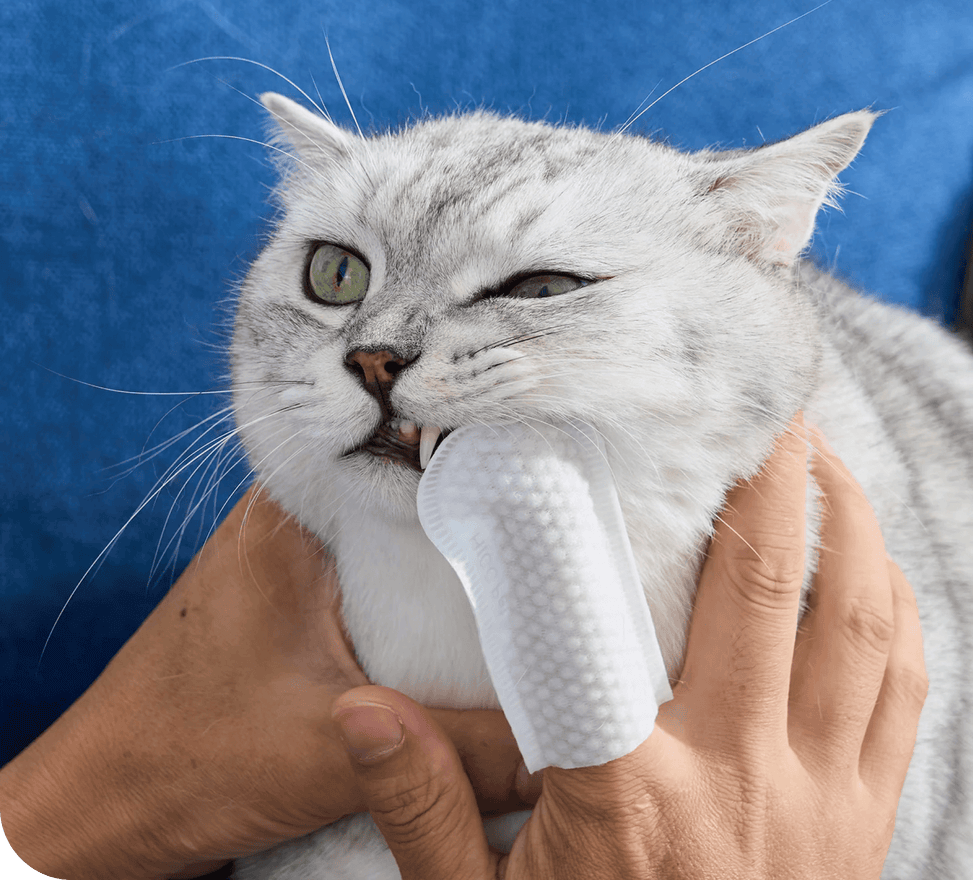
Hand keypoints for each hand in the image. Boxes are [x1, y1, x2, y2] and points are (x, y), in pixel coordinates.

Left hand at [0, 488, 527, 879]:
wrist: (100, 808)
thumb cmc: (188, 758)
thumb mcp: (340, 750)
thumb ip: (468, 749)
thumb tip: (574, 747)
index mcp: (293, 508)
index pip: (419, 464)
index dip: (495, 486)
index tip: (565, 512)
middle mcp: (292, 513)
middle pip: (416, 505)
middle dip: (485, 537)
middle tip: (566, 563)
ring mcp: (291, 556)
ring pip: (400, 547)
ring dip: (454, 578)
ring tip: (534, 597)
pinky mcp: (293, 598)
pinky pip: (378, 584)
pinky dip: (421, 607)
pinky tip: (468, 636)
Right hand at [332, 415, 928, 878]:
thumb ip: (419, 807)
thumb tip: (359, 711)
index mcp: (630, 800)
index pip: (598, 631)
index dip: (596, 523)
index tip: (610, 441)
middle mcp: (739, 782)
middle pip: (768, 587)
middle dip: (771, 474)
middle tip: (759, 398)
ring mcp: (820, 801)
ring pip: (859, 623)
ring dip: (849, 522)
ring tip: (823, 455)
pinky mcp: (866, 822)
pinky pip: (904, 690)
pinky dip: (896, 610)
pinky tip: (873, 565)